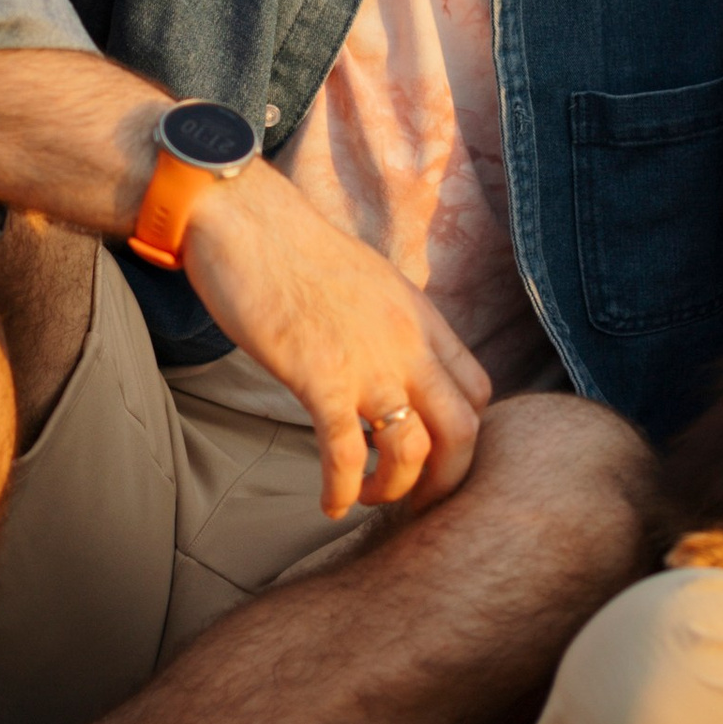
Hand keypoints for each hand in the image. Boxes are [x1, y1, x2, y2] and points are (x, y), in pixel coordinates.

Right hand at [182, 165, 490, 513]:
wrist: (245, 220)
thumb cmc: (294, 250)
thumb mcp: (369, 282)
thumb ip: (391, 324)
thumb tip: (390, 361)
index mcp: (422, 317)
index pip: (477, 389)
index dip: (465, 436)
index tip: (436, 459)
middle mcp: (408, 342)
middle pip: (464, 430)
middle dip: (447, 479)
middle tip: (416, 500)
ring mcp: (368, 362)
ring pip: (414, 450)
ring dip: (394, 489)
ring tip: (365, 496)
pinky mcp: (320, 377)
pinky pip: (346, 453)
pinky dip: (341, 490)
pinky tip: (328, 503)